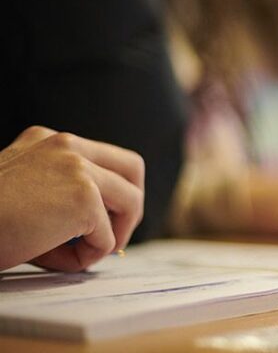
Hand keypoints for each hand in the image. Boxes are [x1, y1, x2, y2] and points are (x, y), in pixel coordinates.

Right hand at [0, 126, 144, 271]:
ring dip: (113, 235)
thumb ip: (61, 196)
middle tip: (115, 237)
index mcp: (49, 140)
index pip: (104, 157)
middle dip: (132, 206)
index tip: (105, 218)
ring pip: (130, 202)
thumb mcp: (22, 192)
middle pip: (133, 168)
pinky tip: (52, 257)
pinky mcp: (84, 198)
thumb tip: (105, 234)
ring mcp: (78, 168)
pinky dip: (87, 257)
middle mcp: (67, 145)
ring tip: (80, 254)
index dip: (115, 190)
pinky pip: (107, 238)